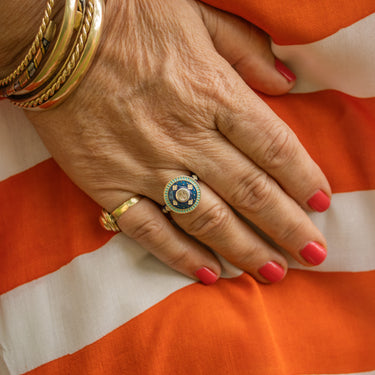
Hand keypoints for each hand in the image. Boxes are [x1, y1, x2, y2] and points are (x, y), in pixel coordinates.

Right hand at [27, 0, 330, 283]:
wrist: (57, 36)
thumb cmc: (129, 18)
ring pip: (207, 219)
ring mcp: (148, 166)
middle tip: (311, 255)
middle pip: (250, 191)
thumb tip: (285, 83)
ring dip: (245, 250)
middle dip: (287, 228)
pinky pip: (151, 229)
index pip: (274, 146)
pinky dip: (180, 255)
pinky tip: (207, 273)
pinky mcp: (111, 184)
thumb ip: (246, 50)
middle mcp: (187, 136)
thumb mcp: (196, 16)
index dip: (304, 179)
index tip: (322, 204)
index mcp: (213, 93)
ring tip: (273, 272)